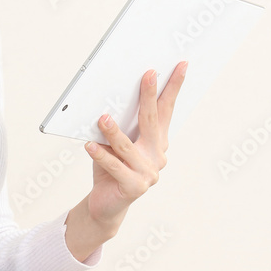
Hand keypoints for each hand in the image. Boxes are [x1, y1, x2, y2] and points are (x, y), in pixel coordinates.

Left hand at [82, 61, 187, 227]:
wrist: (106, 204)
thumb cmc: (110, 167)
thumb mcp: (116, 143)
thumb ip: (119, 125)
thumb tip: (110, 101)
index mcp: (156, 141)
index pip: (166, 110)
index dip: (173, 87)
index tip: (180, 66)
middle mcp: (157, 155)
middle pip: (152, 121)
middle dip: (150, 95)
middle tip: (149, 74)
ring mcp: (148, 172)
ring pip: (128, 146)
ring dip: (114, 131)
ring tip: (103, 117)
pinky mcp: (134, 187)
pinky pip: (114, 167)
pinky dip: (101, 155)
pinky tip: (90, 146)